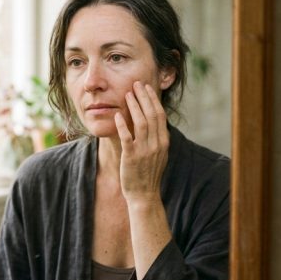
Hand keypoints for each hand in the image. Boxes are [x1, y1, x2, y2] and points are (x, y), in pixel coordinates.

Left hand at [114, 81, 168, 204]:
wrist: (144, 195)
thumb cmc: (148, 173)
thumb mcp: (157, 154)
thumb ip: (156, 138)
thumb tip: (151, 120)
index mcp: (163, 142)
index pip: (160, 115)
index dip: (153, 99)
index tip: (146, 88)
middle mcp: (157, 144)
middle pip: (152, 115)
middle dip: (144, 97)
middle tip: (136, 84)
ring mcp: (145, 150)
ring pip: (141, 123)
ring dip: (134, 106)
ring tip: (127, 94)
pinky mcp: (132, 157)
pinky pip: (127, 137)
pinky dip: (122, 125)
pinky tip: (117, 115)